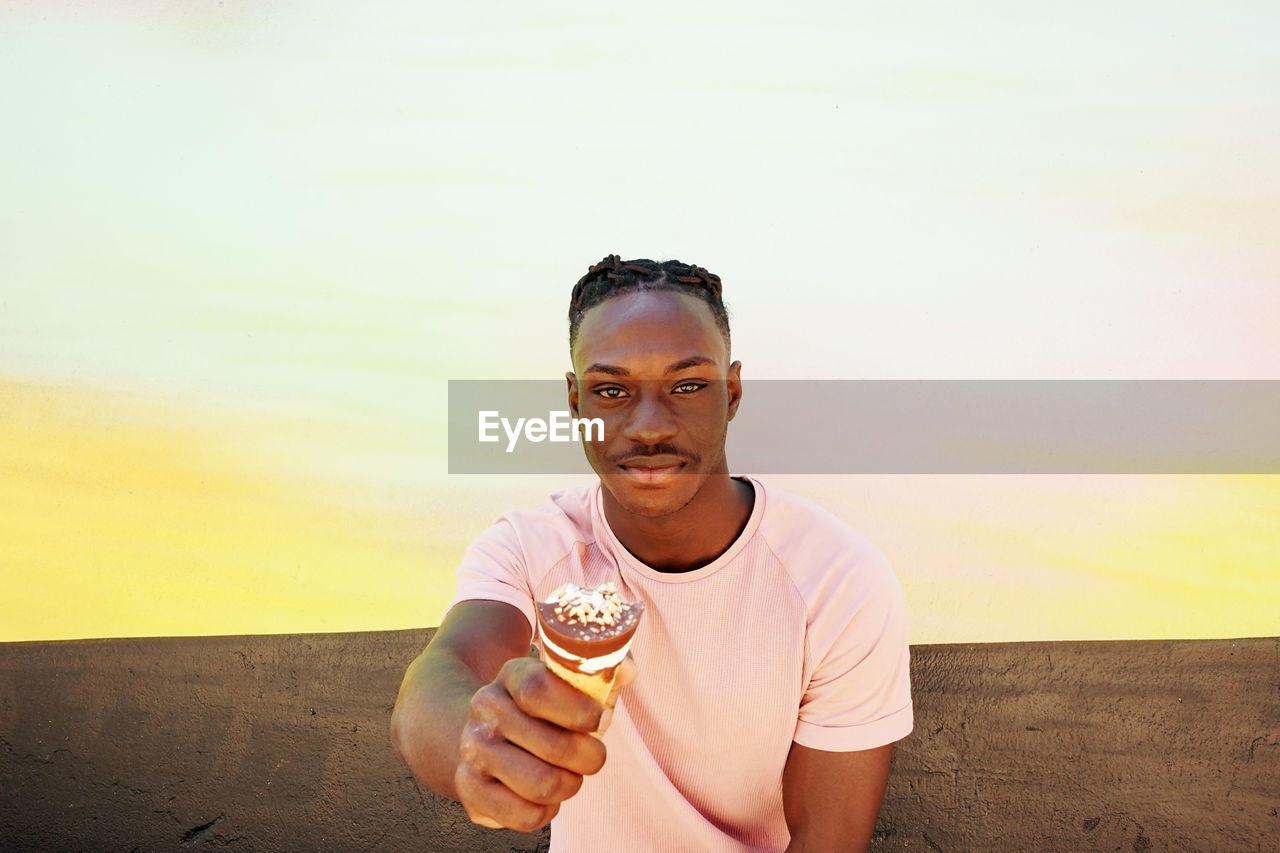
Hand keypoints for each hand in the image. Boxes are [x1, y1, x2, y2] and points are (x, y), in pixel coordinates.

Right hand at [455, 655, 634, 831]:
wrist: (485, 735)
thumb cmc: (544, 710)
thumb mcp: (568, 681)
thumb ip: (603, 668)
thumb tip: (629, 672)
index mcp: (512, 676)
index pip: (539, 690)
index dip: (578, 710)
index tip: (600, 719)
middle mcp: (486, 709)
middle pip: (554, 747)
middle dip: (589, 757)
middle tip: (591, 755)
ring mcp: (473, 750)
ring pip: (543, 784)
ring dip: (569, 785)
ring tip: (568, 775)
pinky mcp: (470, 789)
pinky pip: (526, 815)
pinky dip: (547, 810)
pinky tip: (543, 794)